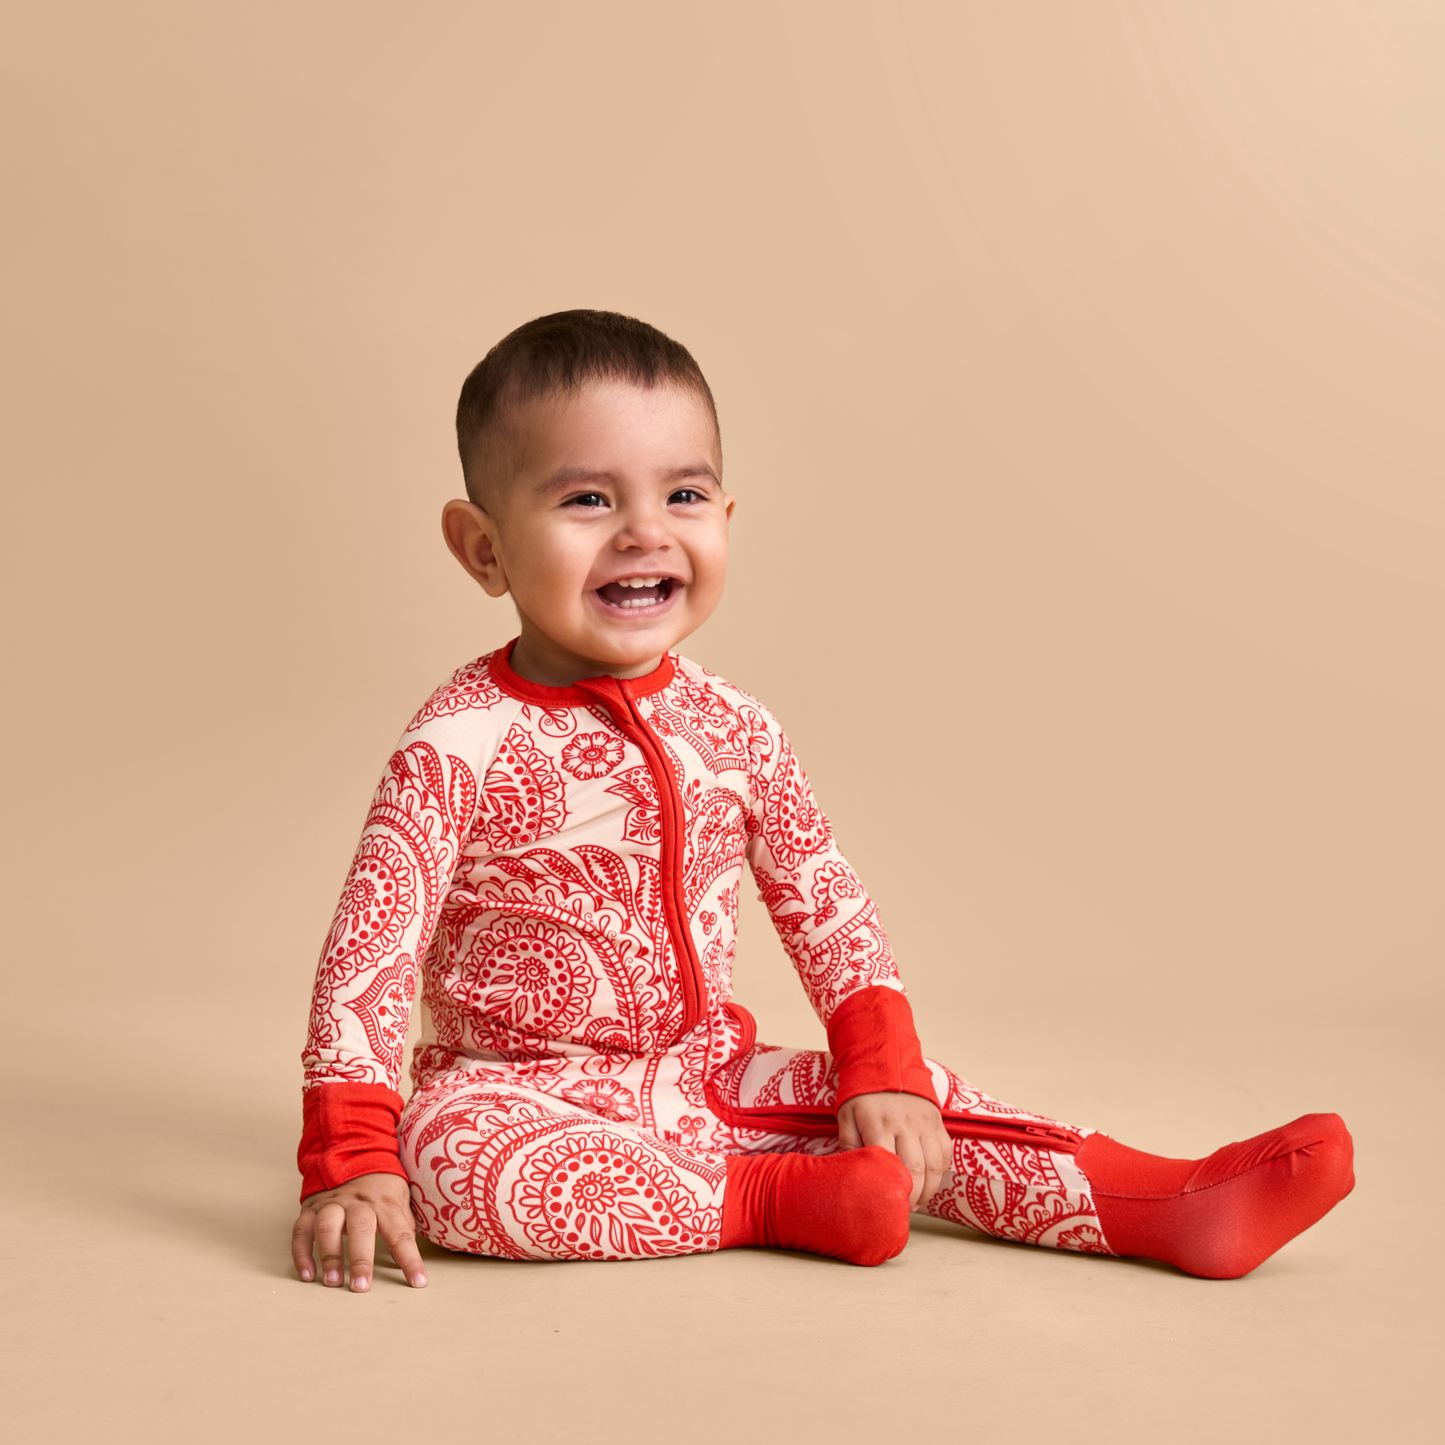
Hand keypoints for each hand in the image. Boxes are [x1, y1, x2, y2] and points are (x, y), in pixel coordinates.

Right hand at [291, 1171, 427, 1292]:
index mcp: (384, 1201)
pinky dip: (301, 1254)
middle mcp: (357, 1202)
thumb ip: (404, 1222)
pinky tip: (308, 1275)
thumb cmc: (380, 1183)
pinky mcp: (311, 1208)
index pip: (400, 1233)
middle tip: (361, 1286)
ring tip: (333, 1283)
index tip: (418, 1282)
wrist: (350, 1152)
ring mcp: (332, 1204)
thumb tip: (411, 1253)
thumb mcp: (400, 1195)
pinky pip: (301, 1231)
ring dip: (329, 1256)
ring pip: (327, 1227)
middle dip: (360, 1259)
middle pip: (360, 1228)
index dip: (410, 1259)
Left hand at [837, 1092, 951, 1207]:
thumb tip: (851, 1175)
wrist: (887, 1061)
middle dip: (911, 1196)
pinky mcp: (938, 1121)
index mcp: (879, 1123)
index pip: (889, 1165)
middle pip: (916, 1169)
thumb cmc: (862, 1094)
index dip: (890, 1190)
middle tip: (902, 1209)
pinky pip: (946, 1153)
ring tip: (917, 1202)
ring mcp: (925, 1122)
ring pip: (935, 1165)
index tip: (886, 1206)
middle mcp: (906, 1124)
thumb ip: (849, 1145)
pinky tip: (929, 1183)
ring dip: (928, 1189)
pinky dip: (940, 1173)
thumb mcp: (846, 1116)